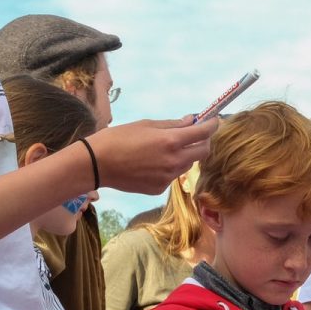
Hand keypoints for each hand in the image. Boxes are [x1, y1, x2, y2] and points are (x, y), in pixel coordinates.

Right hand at [87, 116, 218, 195]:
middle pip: (203, 152)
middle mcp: (174, 161)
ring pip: (187, 164)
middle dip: (203, 142)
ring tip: (165, 148)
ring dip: (185, 155)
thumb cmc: (118, 138)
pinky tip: (151, 162)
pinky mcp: (159, 188)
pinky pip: (172, 175)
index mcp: (171, 141)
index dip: (212, 125)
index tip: (213, 121)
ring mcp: (168, 178)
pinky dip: (169, 167)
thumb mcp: (146, 125)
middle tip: (195, 134)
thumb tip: (191, 121)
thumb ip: (172, 125)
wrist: (96, 164)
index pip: (203, 134)